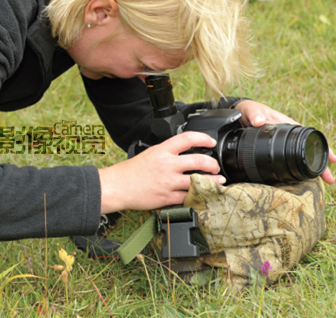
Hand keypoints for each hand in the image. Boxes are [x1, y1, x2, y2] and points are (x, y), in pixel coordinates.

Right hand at [98, 132, 222, 213]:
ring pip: (197, 181)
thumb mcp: (150, 153)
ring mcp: (168, 182)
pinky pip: (188, 197)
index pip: (187, 138)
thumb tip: (184, 154)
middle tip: (216, 166)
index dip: (203, 138)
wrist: (118, 186)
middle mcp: (167, 164)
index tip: (211, 142)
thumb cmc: (131, 171)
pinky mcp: (167, 197)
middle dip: (212, 164)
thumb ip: (167, 153)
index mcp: (162, 150)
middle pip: (198, 161)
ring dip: (212, 182)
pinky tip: (202, 194)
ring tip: (218, 182)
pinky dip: (197, 196)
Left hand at [234, 100, 335, 184]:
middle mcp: (288, 136)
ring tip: (324, 183)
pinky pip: (290, 161)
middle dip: (321, 164)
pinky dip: (298, 170)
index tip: (333, 158)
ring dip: (312, 169)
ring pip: (302, 157)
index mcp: (287, 125)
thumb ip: (254, 114)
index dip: (322, 147)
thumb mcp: (251, 110)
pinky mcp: (275, 150)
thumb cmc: (249, 111)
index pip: (310, 136)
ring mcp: (282, 144)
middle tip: (330, 179)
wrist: (240, 115)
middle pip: (310, 150)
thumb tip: (259, 120)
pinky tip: (303, 180)